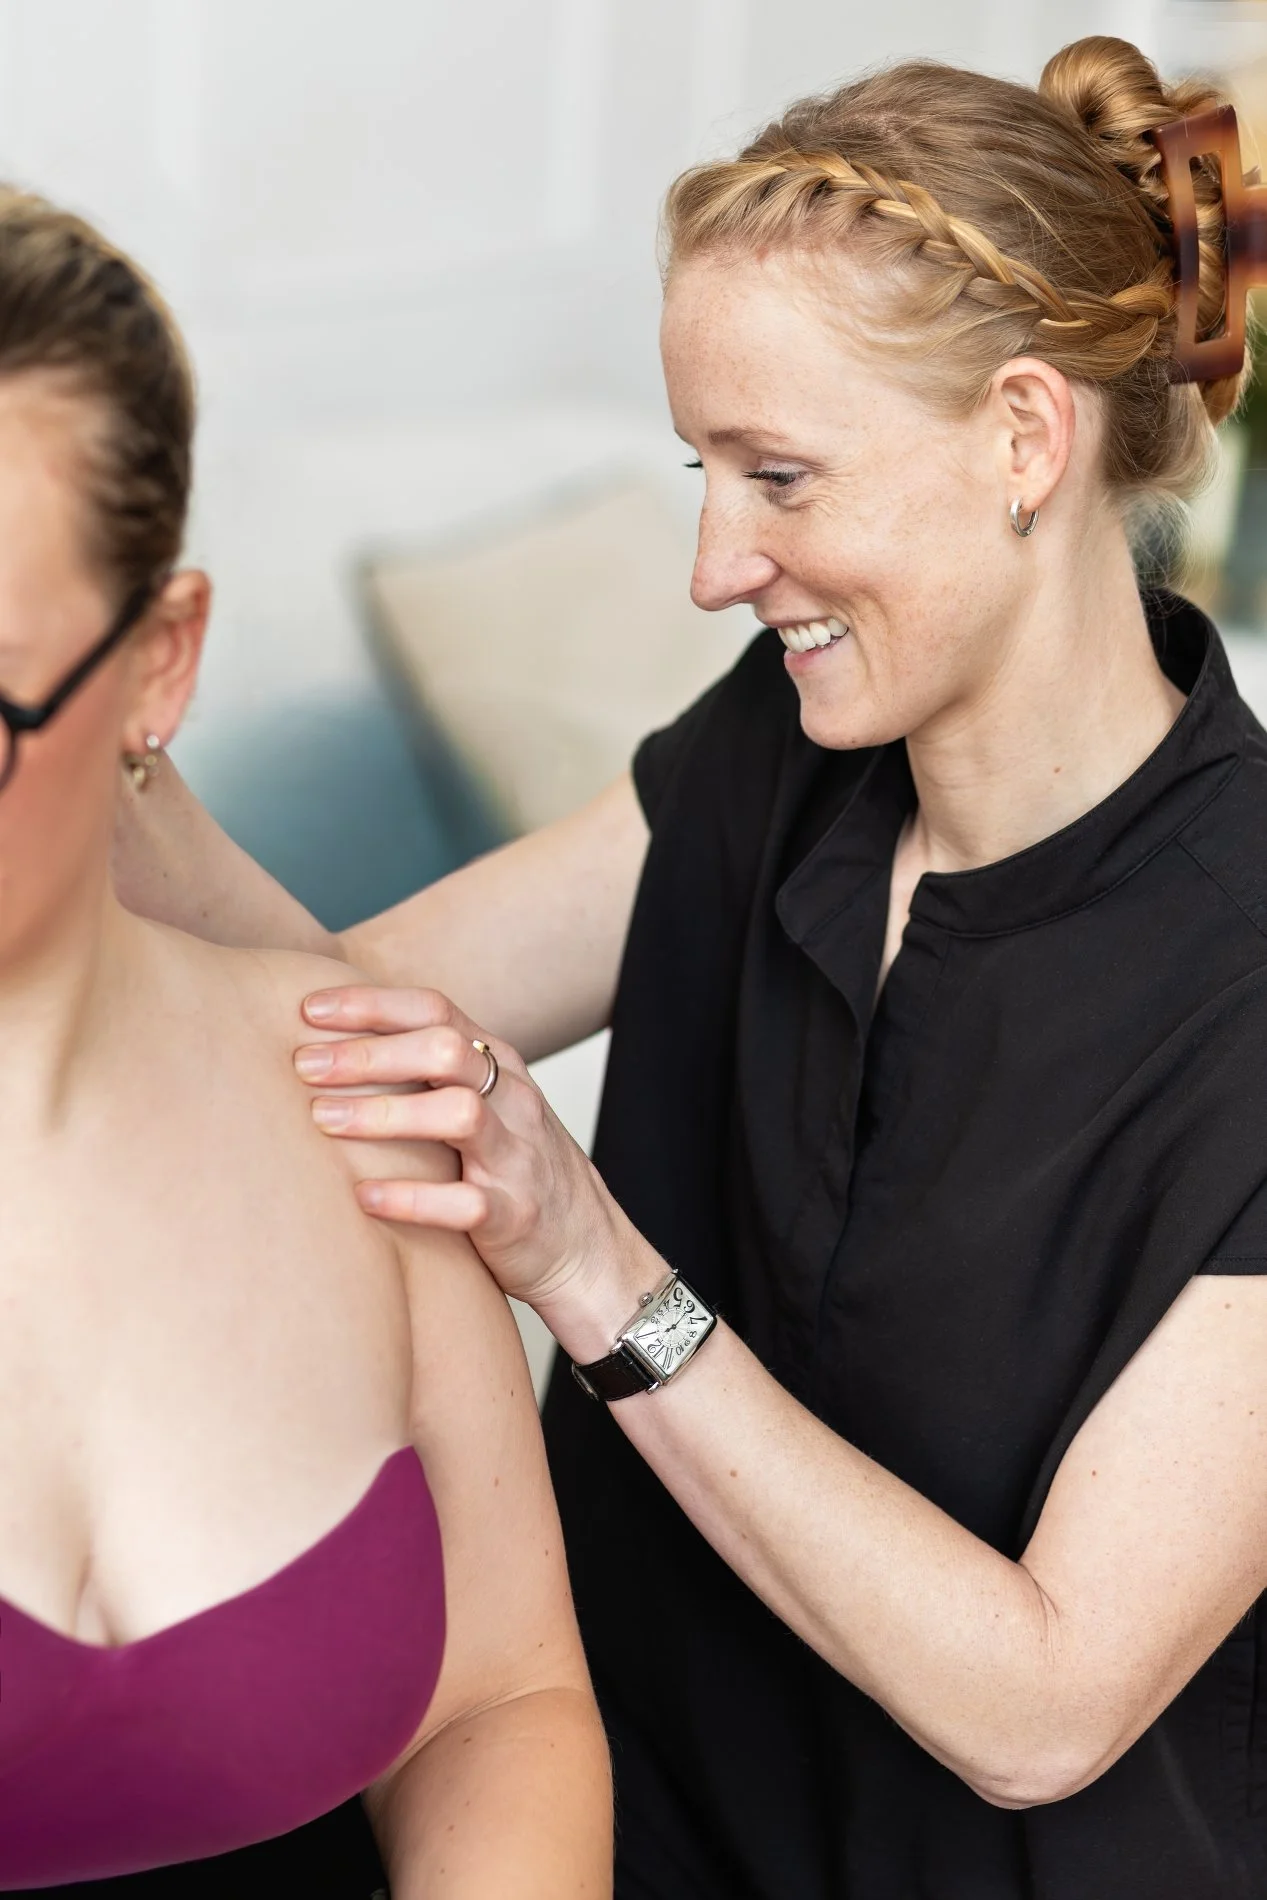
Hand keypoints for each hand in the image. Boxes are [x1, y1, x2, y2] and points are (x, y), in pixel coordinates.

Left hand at [295, 985, 628, 1318]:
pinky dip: (411, 1197)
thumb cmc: (513, 1170)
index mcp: (498, 1065)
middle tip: (302, 1066)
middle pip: (443, 1051)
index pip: (435, 1009)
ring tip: (323, 1120)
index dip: (370, 1004)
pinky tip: (362, 1197)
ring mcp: (517, 1157)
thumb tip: (332, 1044)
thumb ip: (429, 1072)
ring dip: (384, 1114)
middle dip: (368, 1054)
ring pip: (458, 1115)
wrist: (588, 1249)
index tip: (307, 1009)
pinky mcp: (515, 1215)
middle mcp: (512, 1100)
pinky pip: (464, 1202)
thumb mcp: (485, 1104)